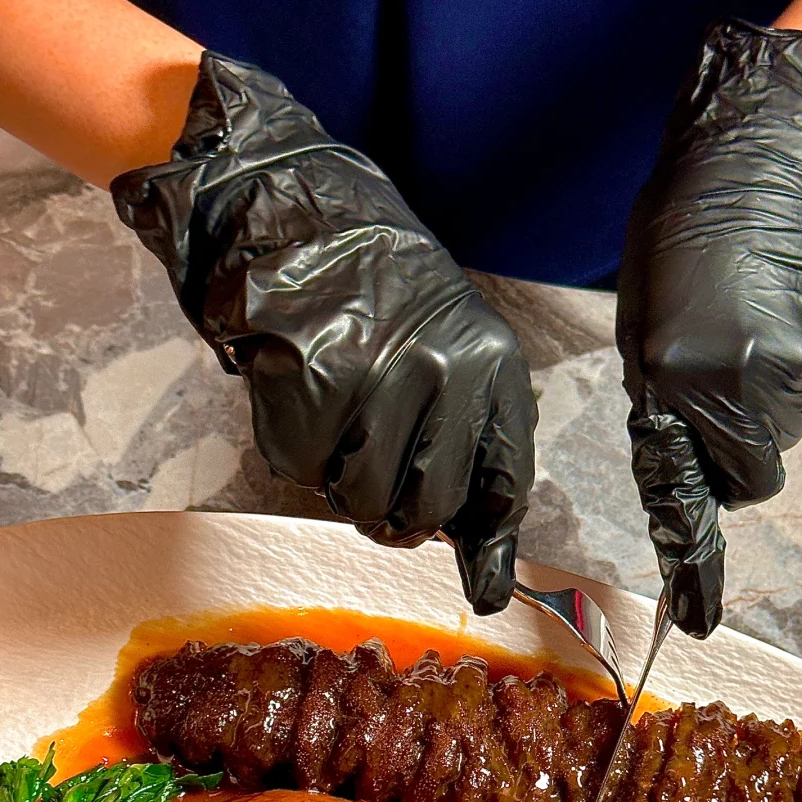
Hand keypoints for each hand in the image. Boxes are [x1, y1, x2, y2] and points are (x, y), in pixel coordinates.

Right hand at [111, 53, 536, 615]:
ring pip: (363, 498)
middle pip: (429, 509)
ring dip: (342, 479)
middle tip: (374, 479)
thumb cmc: (380, 296)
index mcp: (493, 365)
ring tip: (339, 420)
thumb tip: (488, 578)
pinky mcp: (310, 382)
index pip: (506, 484)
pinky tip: (301, 394)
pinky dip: (295, 447)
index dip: (489, 543)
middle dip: (400, 514)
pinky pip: (301, 468)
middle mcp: (446, 371)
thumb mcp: (453, 355)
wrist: (297, 212)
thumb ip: (471, 453)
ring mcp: (378, 376)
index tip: (486, 588)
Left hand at [616, 19, 801, 637]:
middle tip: (716, 379)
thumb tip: (696, 464)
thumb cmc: (677, 240)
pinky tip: (774, 306)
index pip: (689, 495)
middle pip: (753, 472)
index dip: (695, 562)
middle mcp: (728, 379)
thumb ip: (664, 404)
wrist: (749, 156)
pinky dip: (794, 358)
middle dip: (737, 446)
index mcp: (668, 377)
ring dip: (763, 397)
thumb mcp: (642, 327)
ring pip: (783, 428)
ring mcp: (788, 361)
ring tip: (742, 324)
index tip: (696, 621)